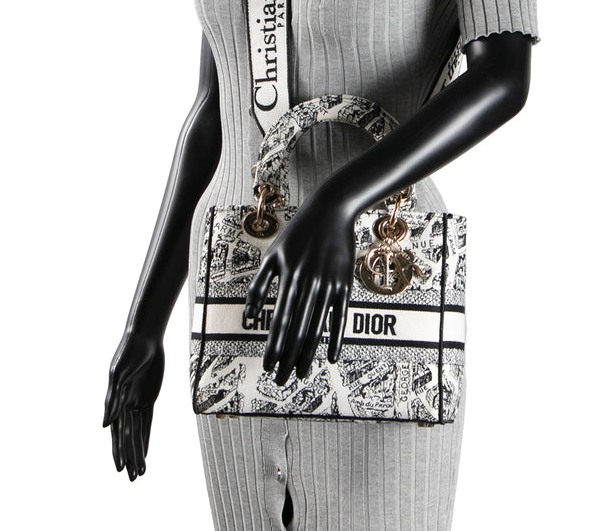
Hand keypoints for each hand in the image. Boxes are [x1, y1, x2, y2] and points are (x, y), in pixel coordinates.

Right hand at [102, 331, 164, 480]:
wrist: (145, 337)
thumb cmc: (128, 352)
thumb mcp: (119, 374)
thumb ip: (113, 400)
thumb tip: (105, 426)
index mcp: (115, 402)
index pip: (118, 432)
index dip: (119, 450)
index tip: (120, 468)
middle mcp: (124, 405)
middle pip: (128, 437)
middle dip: (130, 457)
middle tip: (133, 478)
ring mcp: (136, 401)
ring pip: (138, 432)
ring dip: (138, 451)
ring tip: (140, 472)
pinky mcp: (149, 397)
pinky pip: (148, 421)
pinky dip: (146, 437)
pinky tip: (145, 451)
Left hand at [243, 197, 355, 384]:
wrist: (331, 211)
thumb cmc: (298, 233)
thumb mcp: (273, 255)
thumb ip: (259, 285)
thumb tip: (248, 316)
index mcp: (289, 276)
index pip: (279, 319)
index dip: (273, 345)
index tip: (267, 366)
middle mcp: (309, 283)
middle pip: (298, 329)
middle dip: (288, 358)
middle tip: (281, 380)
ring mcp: (329, 284)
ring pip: (317, 327)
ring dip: (308, 354)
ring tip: (300, 374)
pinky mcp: (344, 284)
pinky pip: (340, 317)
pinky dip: (336, 338)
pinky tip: (331, 357)